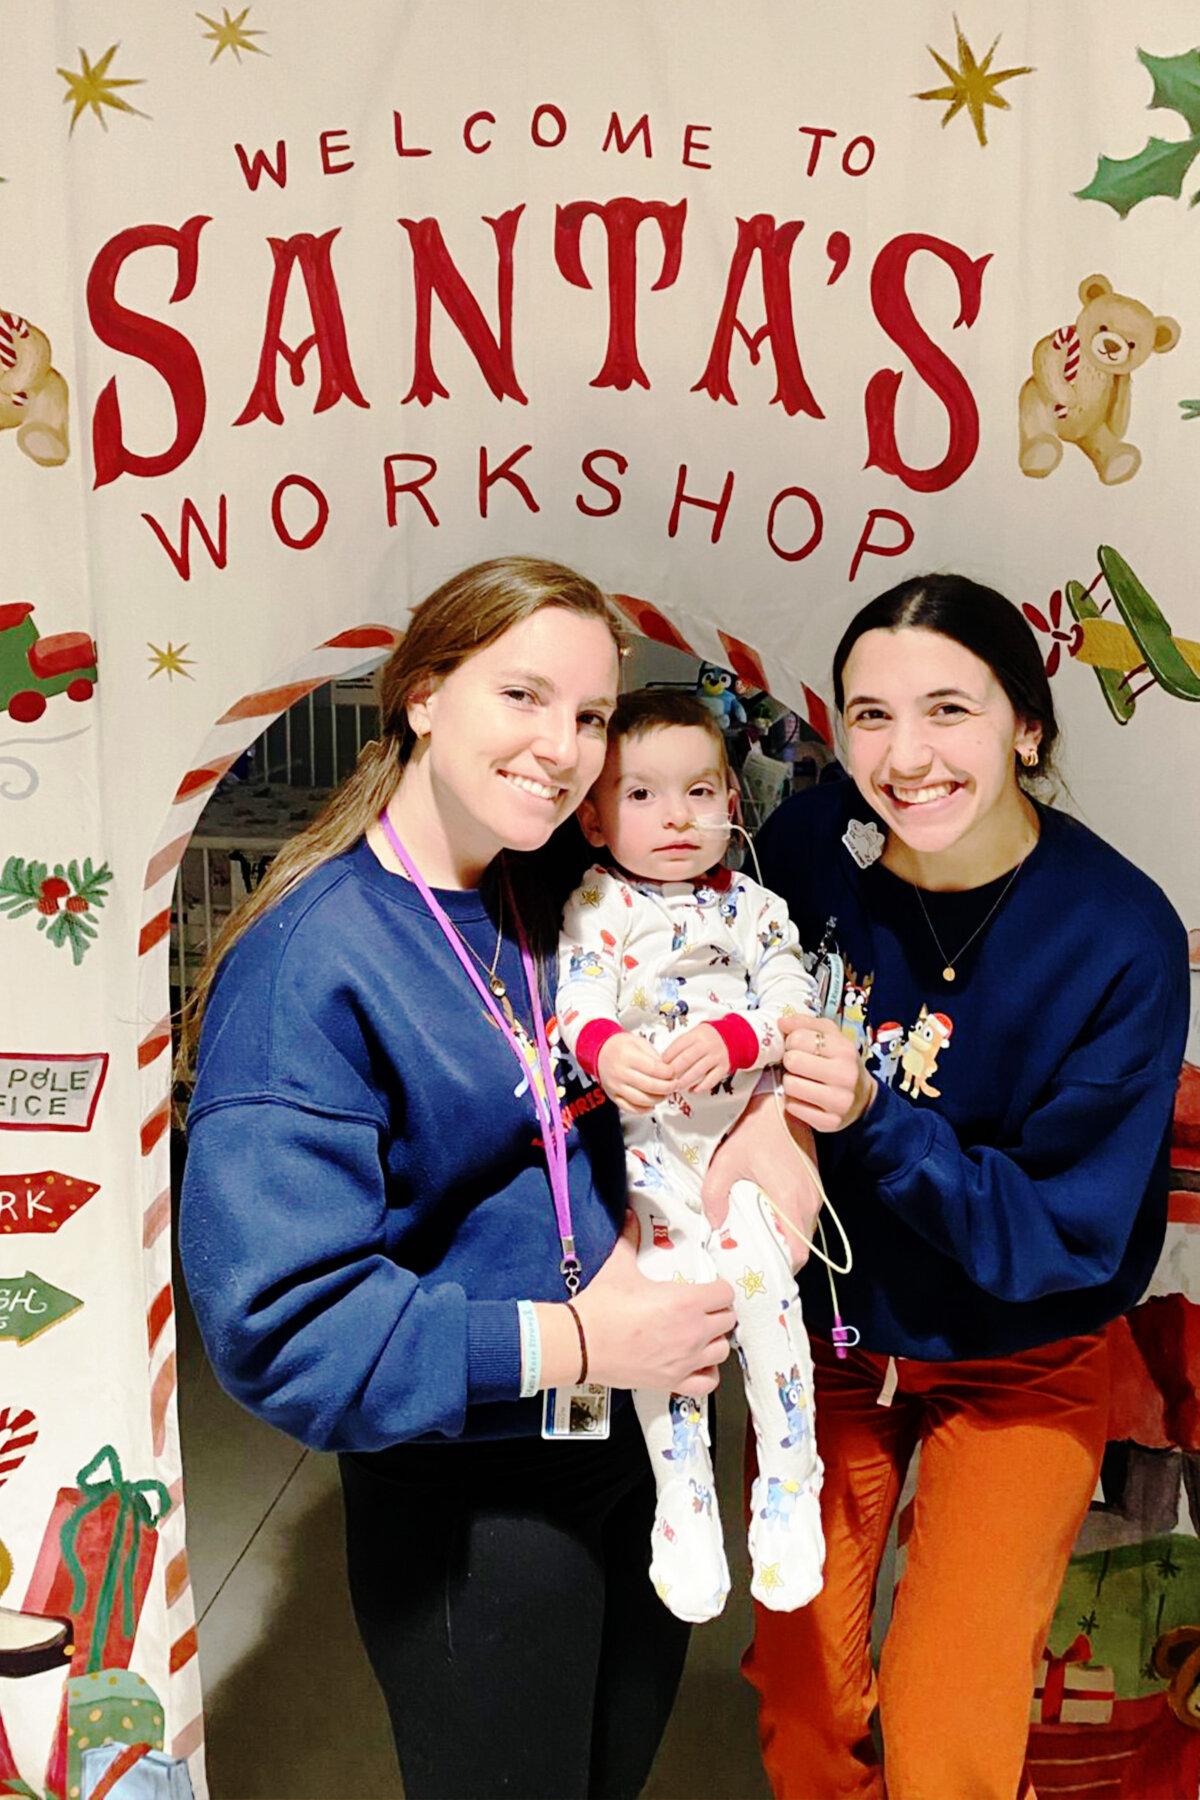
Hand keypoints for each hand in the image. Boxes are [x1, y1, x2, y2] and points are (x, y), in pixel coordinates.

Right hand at [572, 1212, 735, 1395]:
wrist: (580, 1343)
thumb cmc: (601, 1308)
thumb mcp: (619, 1266)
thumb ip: (630, 1238)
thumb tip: (630, 1215)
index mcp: (686, 1301)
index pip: (725, 1293)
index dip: (718, 1288)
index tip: (708, 1288)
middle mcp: (693, 1332)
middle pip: (728, 1320)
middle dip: (718, 1312)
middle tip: (703, 1308)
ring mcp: (686, 1359)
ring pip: (723, 1349)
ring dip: (715, 1339)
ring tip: (701, 1333)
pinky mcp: (673, 1381)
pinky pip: (708, 1382)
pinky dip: (708, 1372)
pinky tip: (697, 1362)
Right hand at [597, 1032, 673, 1113]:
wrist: (601, 1052)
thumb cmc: (620, 1046)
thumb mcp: (639, 1042)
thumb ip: (654, 1056)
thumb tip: (668, 1071)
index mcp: (627, 1056)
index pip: (654, 1069)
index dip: (668, 1073)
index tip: (674, 1073)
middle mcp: (620, 1072)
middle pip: (650, 1086)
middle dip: (667, 1087)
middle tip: (674, 1085)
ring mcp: (615, 1086)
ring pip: (642, 1100)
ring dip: (658, 1099)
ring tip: (665, 1094)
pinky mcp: (613, 1096)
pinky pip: (630, 1108)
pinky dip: (644, 1109)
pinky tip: (652, 1104)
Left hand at [661, 1023, 730, 1092]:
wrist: (729, 1037)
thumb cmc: (705, 1039)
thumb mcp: (692, 1035)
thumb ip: (679, 1046)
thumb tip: (662, 1062)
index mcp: (696, 1035)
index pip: (678, 1045)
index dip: (667, 1057)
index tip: (660, 1066)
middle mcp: (707, 1045)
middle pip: (687, 1058)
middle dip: (674, 1071)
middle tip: (666, 1079)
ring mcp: (716, 1056)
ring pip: (698, 1070)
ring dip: (685, 1081)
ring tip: (676, 1086)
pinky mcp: (724, 1067)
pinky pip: (712, 1079)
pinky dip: (701, 1087)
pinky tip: (692, 1090)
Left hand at [700, 1088, 822, 1269]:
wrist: (778, 1102)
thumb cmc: (752, 1132)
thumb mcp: (725, 1163)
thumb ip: (715, 1196)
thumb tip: (715, 1226)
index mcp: (789, 1199)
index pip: (798, 1252)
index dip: (783, 1268)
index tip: (761, 1271)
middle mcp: (809, 1200)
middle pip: (802, 1246)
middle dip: (781, 1257)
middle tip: (755, 1259)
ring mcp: (815, 1192)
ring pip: (805, 1231)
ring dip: (787, 1240)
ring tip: (760, 1242)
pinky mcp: (814, 1184)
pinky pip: (805, 1215)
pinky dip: (791, 1225)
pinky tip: (769, 1221)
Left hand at [778, 1014, 875, 1132]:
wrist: (861, 1097)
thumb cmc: (839, 1061)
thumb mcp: (829, 1035)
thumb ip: (804, 1023)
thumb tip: (781, 1022)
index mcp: (844, 1049)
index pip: (797, 1038)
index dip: (792, 1042)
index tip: (798, 1047)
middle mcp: (845, 1075)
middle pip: (792, 1061)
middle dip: (790, 1062)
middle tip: (798, 1065)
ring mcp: (839, 1101)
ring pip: (790, 1085)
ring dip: (790, 1082)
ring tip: (802, 1080)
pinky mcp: (829, 1122)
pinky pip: (793, 1108)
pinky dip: (793, 1102)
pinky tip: (805, 1098)